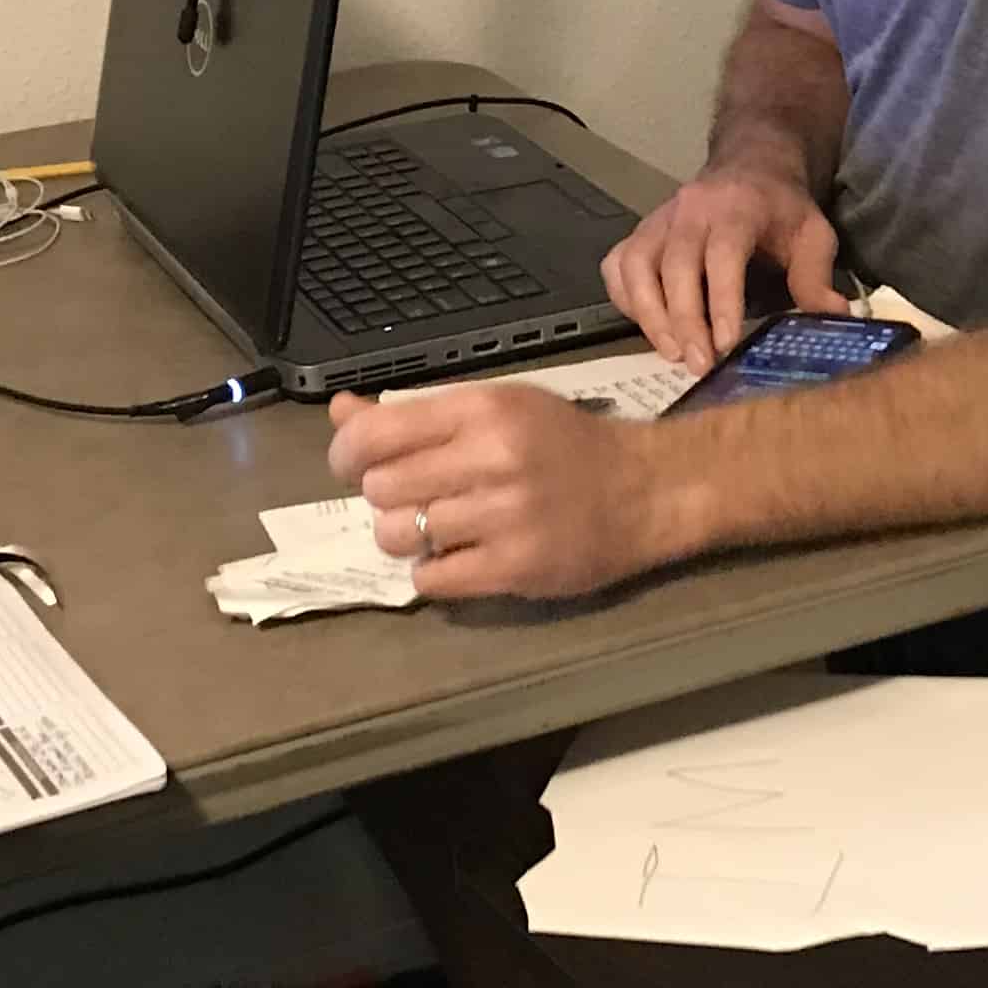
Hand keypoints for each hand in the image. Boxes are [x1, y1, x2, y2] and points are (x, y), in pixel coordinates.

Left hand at [327, 385, 687, 600]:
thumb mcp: (496, 408)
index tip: (355, 465)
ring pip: (399, 535)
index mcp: (482, 409)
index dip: (346, 454)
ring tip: (438, 529)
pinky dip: (433, 572)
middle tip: (417, 497)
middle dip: (386, 497)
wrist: (647, 490)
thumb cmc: (565, 444)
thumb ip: (417, 415)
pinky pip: (432, 579)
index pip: (373, 434)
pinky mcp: (517, 568)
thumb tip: (340, 413)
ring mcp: (505, 517)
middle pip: (380, 488)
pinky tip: (459, 557)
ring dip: (407, 536)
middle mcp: (492, 458)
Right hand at [602, 162, 842, 370]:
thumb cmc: (781, 207)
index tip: (725, 344)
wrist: (750, 165)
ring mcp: (659, 220)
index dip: (720, 300)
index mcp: (737, 208)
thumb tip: (833, 316)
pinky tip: (648, 327)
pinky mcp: (640, 232)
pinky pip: (618, 265)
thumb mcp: (813, 233)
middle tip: (698, 365)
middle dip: (683, 320)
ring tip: (671, 353)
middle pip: (674, 265)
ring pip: (636, 265)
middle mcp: (690, 211)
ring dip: (649, 314)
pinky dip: (625, 299)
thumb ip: (817, 276)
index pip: (722, 254)